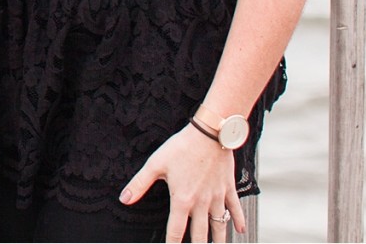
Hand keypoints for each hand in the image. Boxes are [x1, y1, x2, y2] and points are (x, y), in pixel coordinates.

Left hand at [121, 122, 243, 241]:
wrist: (210, 134)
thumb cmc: (182, 147)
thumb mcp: (155, 164)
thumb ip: (140, 184)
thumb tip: (124, 199)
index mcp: (182, 200)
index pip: (176, 231)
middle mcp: (201, 203)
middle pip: (200, 235)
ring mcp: (217, 197)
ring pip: (220, 226)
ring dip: (219, 240)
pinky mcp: (228, 188)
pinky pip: (236, 209)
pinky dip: (239, 221)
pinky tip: (241, 231)